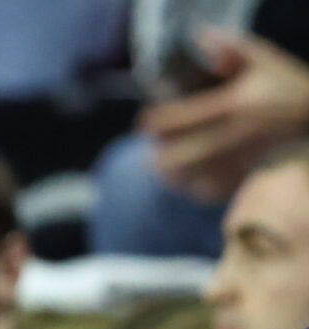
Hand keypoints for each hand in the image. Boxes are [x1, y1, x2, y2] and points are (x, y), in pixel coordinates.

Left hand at [143, 29, 308, 199]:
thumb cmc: (286, 86)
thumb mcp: (264, 60)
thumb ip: (234, 47)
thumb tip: (201, 36)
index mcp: (234, 105)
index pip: (184, 117)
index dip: (158, 122)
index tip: (144, 123)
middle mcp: (233, 135)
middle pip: (181, 156)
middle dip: (161, 157)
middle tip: (153, 155)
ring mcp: (240, 159)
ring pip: (192, 178)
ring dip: (174, 175)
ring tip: (167, 170)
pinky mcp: (248, 175)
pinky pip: (211, 191)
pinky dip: (198, 189)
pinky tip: (193, 182)